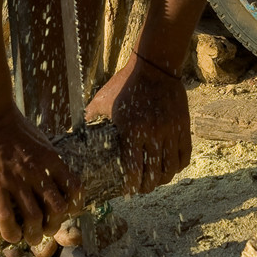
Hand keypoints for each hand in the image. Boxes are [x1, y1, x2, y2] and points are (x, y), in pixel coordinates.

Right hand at [0, 110, 83, 245]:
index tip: (66, 212)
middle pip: (57, 208)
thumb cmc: (12, 126)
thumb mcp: (40, 141)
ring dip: (34, 234)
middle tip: (46, 229)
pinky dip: (11, 233)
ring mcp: (17, 181)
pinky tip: (11, 236)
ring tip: (30, 238)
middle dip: (54, 224)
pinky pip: (7, 218)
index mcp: (52, 160)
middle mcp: (38, 173)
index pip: (74, 188)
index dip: (74, 205)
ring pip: (34, 218)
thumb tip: (51, 174)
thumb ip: (47, 159)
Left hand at [84, 54, 190, 193]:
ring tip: (157, 179)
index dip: (132, 186)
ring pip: (171, 167)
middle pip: (154, 174)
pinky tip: (171, 166)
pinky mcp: (183, 125)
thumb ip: (89, 119)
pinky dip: (178, 165)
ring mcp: (171, 130)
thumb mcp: (102, 100)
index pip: (134, 170)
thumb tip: (72, 134)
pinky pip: (185, 154)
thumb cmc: (124, 84)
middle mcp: (154, 134)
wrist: (155, 66)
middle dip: (147, 186)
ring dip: (163, 178)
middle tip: (141, 188)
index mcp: (132, 131)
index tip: (128, 190)